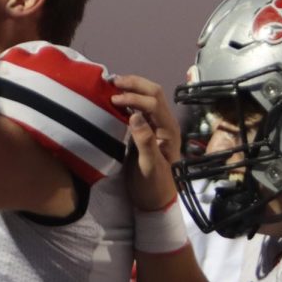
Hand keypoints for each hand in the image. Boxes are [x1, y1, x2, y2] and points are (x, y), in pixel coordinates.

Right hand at [112, 74, 180, 211]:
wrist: (157, 201)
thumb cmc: (154, 186)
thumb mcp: (149, 167)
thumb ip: (144, 141)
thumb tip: (134, 115)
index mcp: (169, 131)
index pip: (153, 103)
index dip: (134, 97)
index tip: (113, 99)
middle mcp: (165, 123)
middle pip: (154, 93)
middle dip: (135, 84)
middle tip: (112, 81)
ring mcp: (157, 126)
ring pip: (149, 97)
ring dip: (133, 88)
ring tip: (112, 85)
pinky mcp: (148, 130)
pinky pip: (141, 107)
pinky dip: (129, 99)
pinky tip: (115, 100)